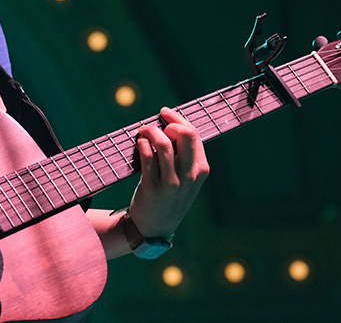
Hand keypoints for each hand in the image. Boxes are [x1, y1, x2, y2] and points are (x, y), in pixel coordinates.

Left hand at [128, 107, 208, 237]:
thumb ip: (185, 156)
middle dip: (169, 120)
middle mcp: (189, 175)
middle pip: (185, 134)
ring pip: (163, 143)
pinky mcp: (152, 186)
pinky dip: (141, 143)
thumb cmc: (170, 197)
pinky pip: (147, 155)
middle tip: (157, 120)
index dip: (178, 119)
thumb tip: (171, 124)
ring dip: (150, 130)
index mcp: (201, 170)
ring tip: (143, 131)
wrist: (154, 226)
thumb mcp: (187, 179)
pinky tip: (139, 142)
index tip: (165, 113)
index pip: (195, 134)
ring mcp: (171, 182)